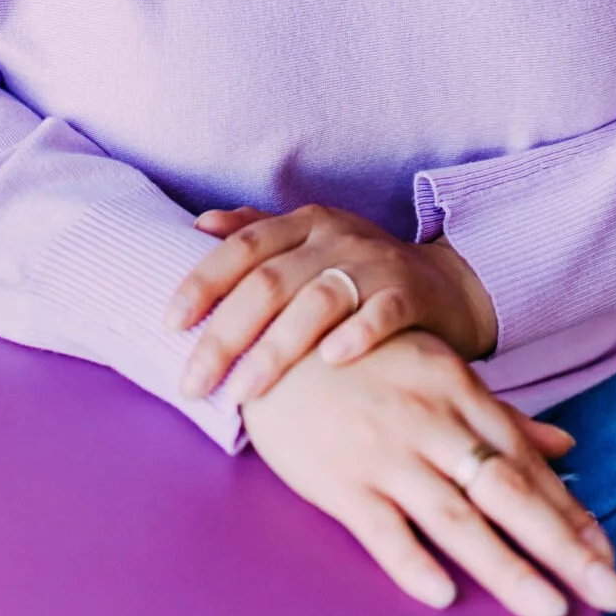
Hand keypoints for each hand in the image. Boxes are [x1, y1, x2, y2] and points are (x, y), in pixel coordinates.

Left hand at [167, 202, 497, 405]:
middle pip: (270, 281)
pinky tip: (332, 360)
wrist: (445, 286)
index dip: (203, 282)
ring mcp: (375, 263)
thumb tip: (200, 224)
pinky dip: (358, 333)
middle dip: (226, 334)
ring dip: (277, 347)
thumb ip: (256, 232)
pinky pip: (383, 310)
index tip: (169, 324)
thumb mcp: (310, 244)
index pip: (243, 247)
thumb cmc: (359, 272)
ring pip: (319, 299)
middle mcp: (334, 237)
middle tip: (194, 382)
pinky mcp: (412, 292)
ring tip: (244, 391)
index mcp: (303, 224)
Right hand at [241, 328, 615, 615]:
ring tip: (551, 610)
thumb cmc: (362, 360)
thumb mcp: (436, 372)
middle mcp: (430, 424)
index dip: (571, 513)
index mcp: (458, 394)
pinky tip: (444, 596)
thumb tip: (567, 446)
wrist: (271, 340)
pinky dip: (411, 561)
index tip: (608, 558)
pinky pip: (380, 528)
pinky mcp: (336, 479)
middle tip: (612, 594)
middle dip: (562, 547)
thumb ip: (502, 415)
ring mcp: (384, 453)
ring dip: (506, 566)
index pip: (526, 464)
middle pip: (506, 493)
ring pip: (455, 518)